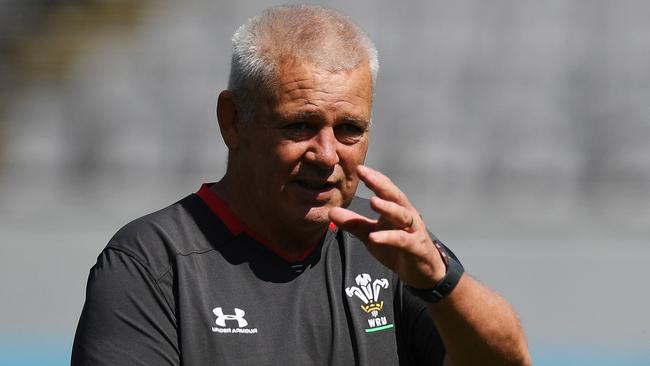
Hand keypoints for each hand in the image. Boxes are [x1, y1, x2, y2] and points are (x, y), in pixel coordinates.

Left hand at [329, 165, 446, 287]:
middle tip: (364, 173)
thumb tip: (331, 212)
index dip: (374, 178)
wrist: (421, 272)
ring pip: (402, 215)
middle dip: (380, 184)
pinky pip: (402, 240)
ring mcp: (414, 231)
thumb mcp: (371, 235)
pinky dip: (388, 237)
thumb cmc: (397, 249)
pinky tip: (373, 237)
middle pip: (395, 196)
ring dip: (388, 207)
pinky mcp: (416, 248)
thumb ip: (353, 223)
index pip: (385, 189)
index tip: (359, 168)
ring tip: (372, 201)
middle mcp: (408, 215)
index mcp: (397, 209)